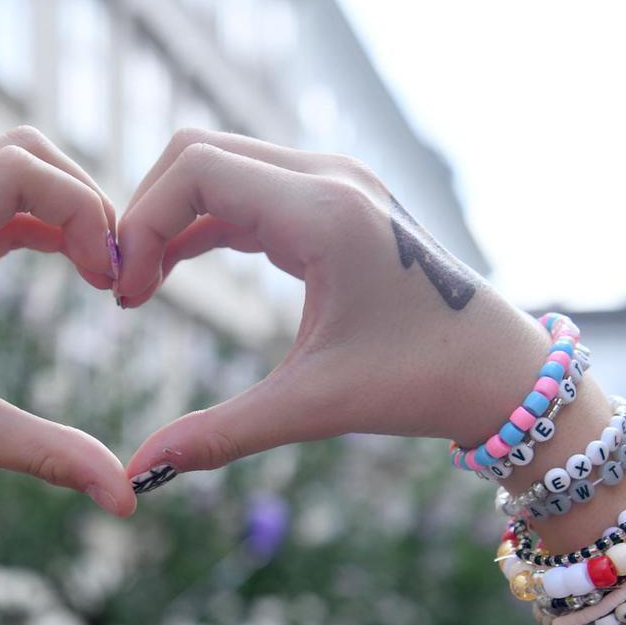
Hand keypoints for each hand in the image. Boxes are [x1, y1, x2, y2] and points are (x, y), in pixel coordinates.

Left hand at [0, 127, 136, 515]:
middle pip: (19, 152)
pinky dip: (37, 220)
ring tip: (100, 270)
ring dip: (63, 206)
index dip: (82, 211)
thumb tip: (126, 497)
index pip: (15, 173)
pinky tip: (70, 265)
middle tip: (114, 271)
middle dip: (82, 200)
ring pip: (6, 166)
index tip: (108, 280)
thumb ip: (45, 453)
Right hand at [115, 129, 552, 487]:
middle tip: (126, 289)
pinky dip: (203, 222)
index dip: (142, 223)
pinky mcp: (334, 200)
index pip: (196, 170)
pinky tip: (174, 272)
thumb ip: (219, 435)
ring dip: (172, 217)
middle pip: (197, 153)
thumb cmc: (420, 383)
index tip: (126, 295)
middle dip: (147, 215)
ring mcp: (334, 182)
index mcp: (323, 212)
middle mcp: (328, 178)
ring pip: (219, 165)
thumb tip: (139, 471)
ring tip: (142, 288)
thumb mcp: (312, 407)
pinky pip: (246, 188)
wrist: (499, 371)